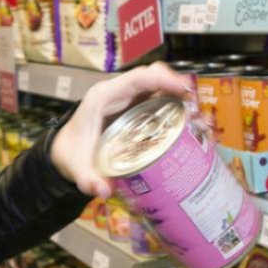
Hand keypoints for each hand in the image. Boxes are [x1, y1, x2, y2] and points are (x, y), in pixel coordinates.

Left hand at [48, 63, 197, 198]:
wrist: (67, 152)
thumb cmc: (72, 152)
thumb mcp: (76, 167)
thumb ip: (87, 178)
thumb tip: (103, 190)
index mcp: (104, 97)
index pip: (137, 78)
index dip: (163, 79)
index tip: (184, 90)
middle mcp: (120, 93)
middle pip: (154, 77)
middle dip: (179, 88)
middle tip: (198, 110)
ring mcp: (131, 100)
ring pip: (161, 88)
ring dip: (182, 100)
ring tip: (201, 120)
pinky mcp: (138, 111)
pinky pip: (161, 102)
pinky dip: (178, 111)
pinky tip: (191, 127)